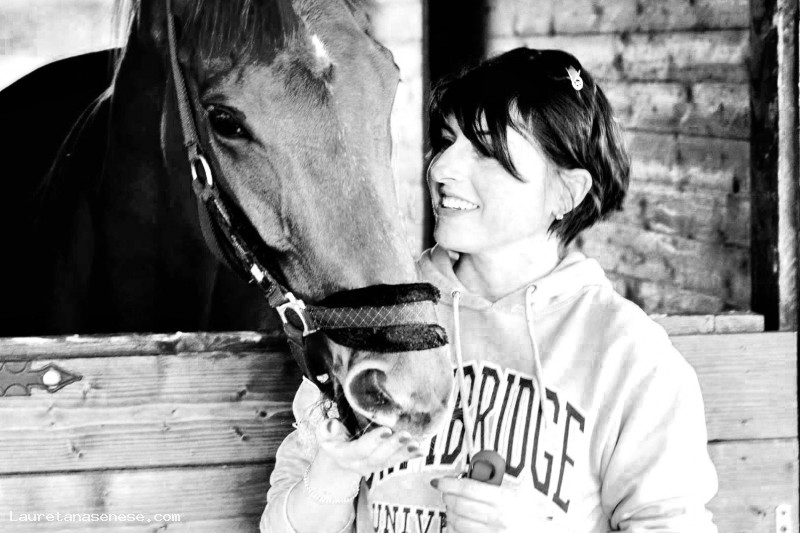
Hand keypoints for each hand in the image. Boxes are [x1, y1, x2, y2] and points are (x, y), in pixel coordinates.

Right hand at [312, 418, 424, 483]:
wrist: (336, 462)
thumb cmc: (332, 440)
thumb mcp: (324, 435)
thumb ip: (326, 429)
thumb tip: (332, 425)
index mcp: (343, 455)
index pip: (360, 449)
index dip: (373, 441)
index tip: (387, 430)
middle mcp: (358, 465)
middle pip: (377, 457)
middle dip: (393, 446)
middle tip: (406, 435)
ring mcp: (371, 467)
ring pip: (389, 461)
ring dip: (404, 452)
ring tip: (416, 443)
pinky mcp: (381, 466)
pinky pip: (395, 462)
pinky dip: (409, 456)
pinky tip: (421, 451)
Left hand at [431, 475, 554, 532]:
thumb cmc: (529, 512)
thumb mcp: (518, 492)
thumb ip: (495, 483)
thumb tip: (472, 472)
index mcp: (505, 499)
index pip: (468, 489)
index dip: (449, 483)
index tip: (438, 481)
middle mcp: (498, 518)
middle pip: (458, 505)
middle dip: (447, 496)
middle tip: (446, 491)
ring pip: (457, 521)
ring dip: (449, 512)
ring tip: (452, 506)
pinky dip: (453, 527)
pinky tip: (456, 521)